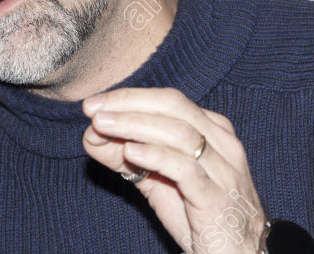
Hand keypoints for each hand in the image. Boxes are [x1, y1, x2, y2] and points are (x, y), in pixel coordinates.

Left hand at [82, 88, 265, 253]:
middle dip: (129, 104)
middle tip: (93, 109)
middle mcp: (223, 143)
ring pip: (178, 133)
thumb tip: (90, 134)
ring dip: (134, 125)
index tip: (94, 103)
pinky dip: (155, 156)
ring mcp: (223, 170)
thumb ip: (126, 156)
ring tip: (102, 126)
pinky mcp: (217, 198)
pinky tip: (130, 152)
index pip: (169, 100)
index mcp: (213, 130)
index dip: (130, 97)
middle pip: (174, 107)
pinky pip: (185, 169)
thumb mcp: (158, 181)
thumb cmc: (200, 215)